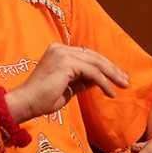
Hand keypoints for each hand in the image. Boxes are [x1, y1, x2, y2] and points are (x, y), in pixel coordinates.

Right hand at [6, 43, 129, 121]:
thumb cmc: (42, 99)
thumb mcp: (67, 88)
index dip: (104, 66)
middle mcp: (61, 49)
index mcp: (58, 51)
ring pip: (95, 63)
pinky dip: (103, 82)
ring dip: (112, 75)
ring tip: (123, 86)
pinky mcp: (66, 64)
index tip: (117, 78)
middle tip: (126, 81)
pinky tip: (110, 93)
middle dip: (112, 69)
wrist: (25, 103)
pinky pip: (92, 72)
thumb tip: (98, 80)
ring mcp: (63, 54)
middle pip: (94, 56)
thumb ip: (81, 81)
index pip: (87, 56)